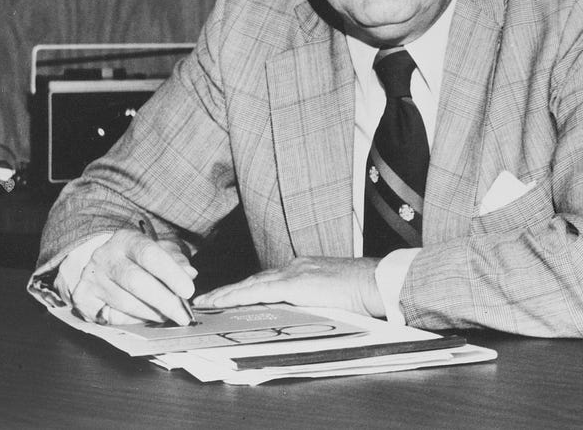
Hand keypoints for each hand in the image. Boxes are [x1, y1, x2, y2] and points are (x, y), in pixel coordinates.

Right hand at [69, 229, 196, 326]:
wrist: (100, 263)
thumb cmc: (136, 258)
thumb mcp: (157, 250)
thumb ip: (175, 260)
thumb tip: (189, 273)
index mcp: (126, 239)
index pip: (149, 255)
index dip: (170, 274)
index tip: (188, 290)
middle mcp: (105, 256)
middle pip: (136, 281)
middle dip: (164, 301)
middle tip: (183, 315)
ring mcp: (92, 278)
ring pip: (125, 303)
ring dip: (151, 314)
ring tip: (167, 316)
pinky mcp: (83, 299)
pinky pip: (112, 317)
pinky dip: (132, 321)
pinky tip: (144, 318)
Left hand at [193, 256, 384, 316]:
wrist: (376, 283)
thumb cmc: (362, 292)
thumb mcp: (331, 296)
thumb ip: (313, 301)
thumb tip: (301, 315)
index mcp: (302, 270)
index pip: (266, 280)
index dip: (245, 289)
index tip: (228, 297)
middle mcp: (293, 267)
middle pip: (253, 280)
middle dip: (229, 290)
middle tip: (207, 299)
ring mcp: (293, 273)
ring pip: (251, 284)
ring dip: (227, 294)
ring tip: (208, 303)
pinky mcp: (294, 284)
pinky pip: (259, 291)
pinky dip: (239, 297)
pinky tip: (224, 303)